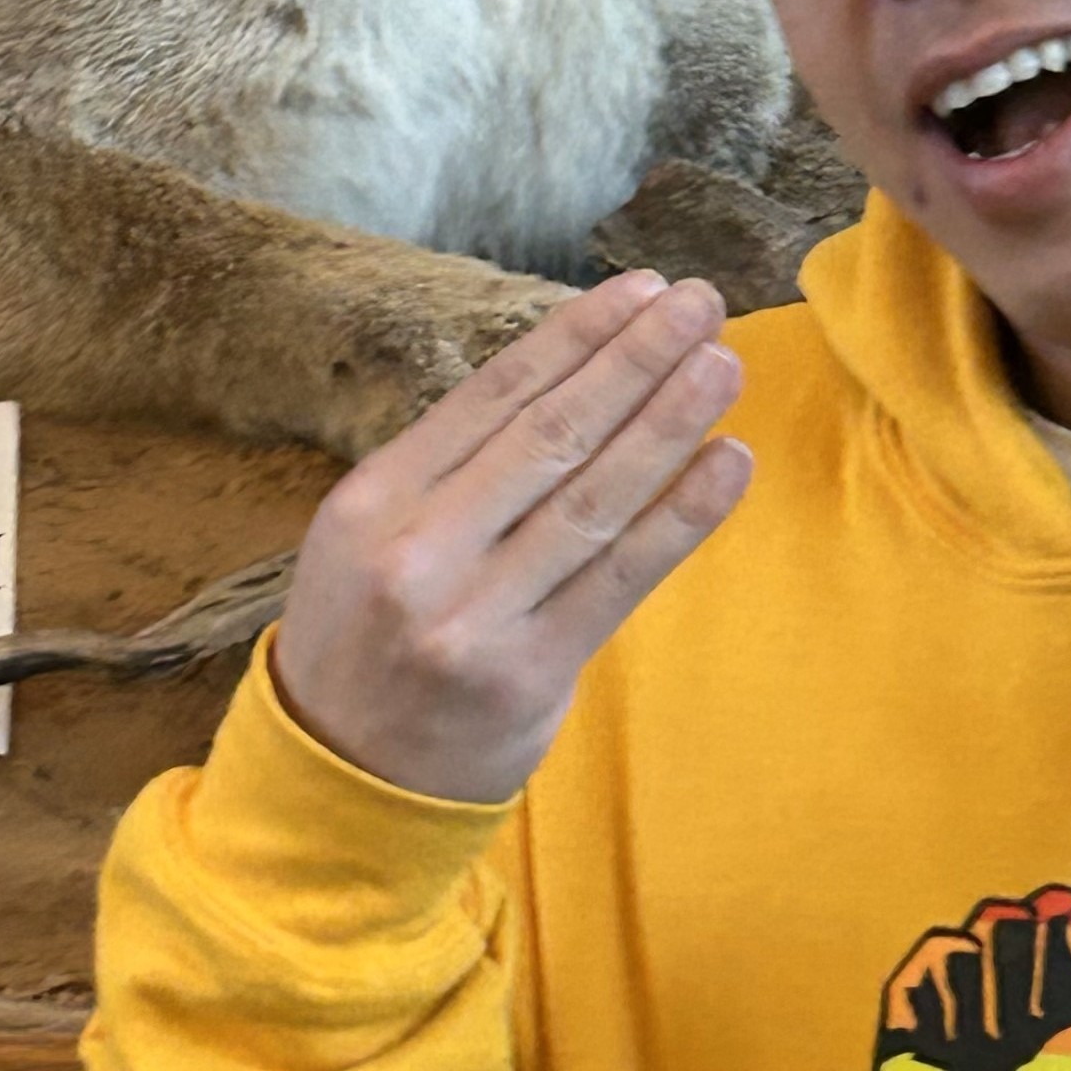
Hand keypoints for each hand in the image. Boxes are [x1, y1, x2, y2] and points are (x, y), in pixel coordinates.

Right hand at [270, 270, 749, 803]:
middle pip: (551, 433)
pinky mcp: (528, 672)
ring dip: (669, 421)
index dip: (577, 336)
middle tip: (702, 303)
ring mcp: (474, 615)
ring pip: (593, 496)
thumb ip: (451, 473)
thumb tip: (576, 380)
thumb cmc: (369, 642)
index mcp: (374, 500)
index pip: (495, 395)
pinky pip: (621, 578)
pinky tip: (727, 463)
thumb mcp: (368, 543)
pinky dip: (681, 516)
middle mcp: (419, 551)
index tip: (641, 290)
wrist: (342, 781)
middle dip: (636, 359)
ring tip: (723, 363)